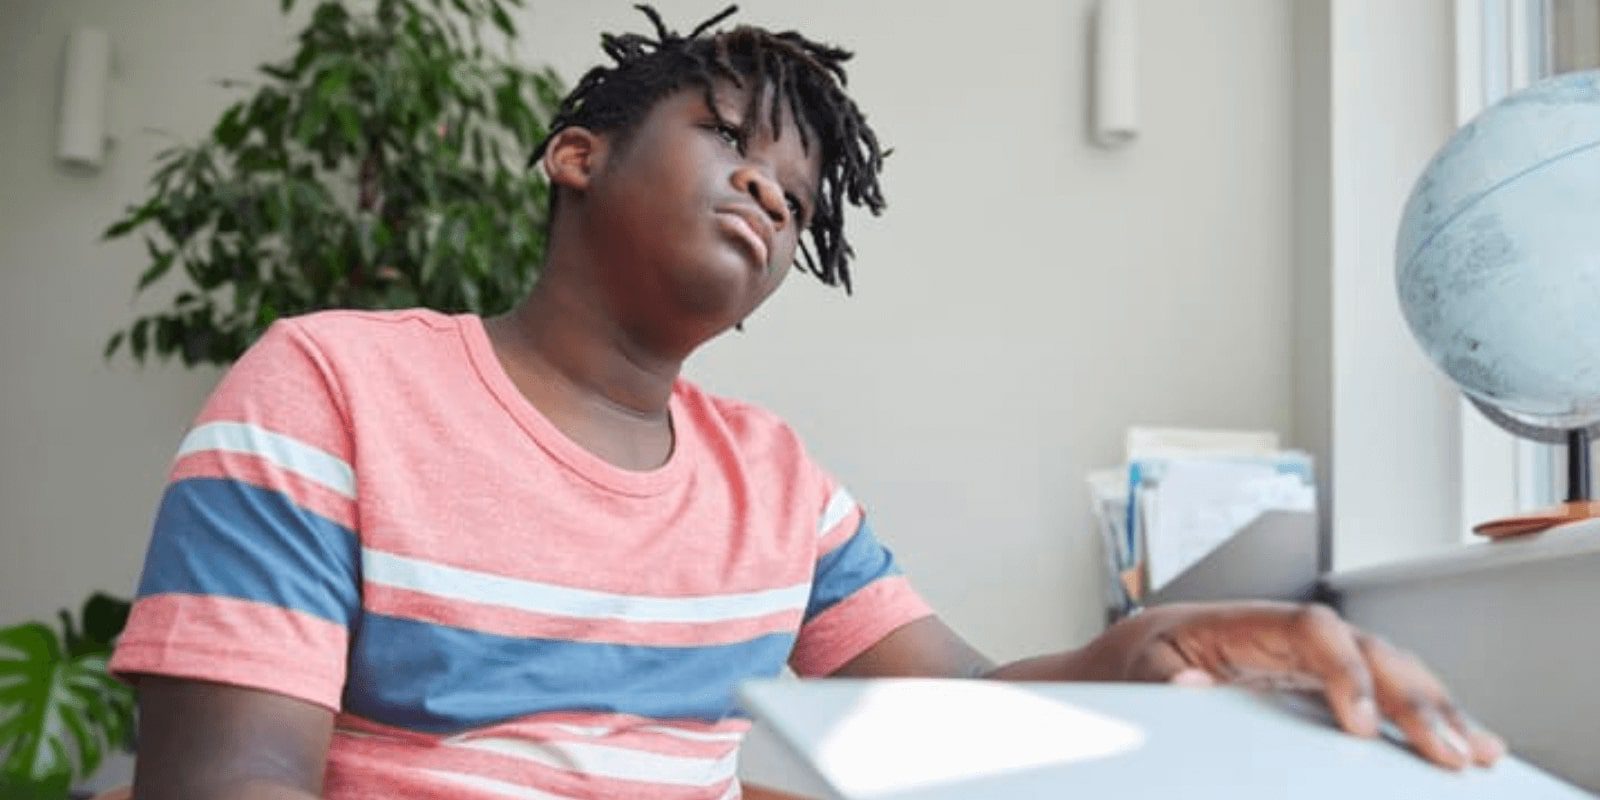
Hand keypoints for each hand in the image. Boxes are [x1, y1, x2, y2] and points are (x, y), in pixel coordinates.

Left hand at [1078, 601, 1504, 769]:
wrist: (1124, 664)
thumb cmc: (1132, 662)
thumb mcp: (1132, 667)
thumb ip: (1158, 678)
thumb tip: (1189, 688)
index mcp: (1245, 622)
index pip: (1312, 629)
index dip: (1345, 671)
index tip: (1363, 727)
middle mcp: (1287, 635)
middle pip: (1366, 650)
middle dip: (1413, 698)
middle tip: (1449, 752)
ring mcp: (1307, 659)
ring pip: (1386, 669)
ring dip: (1434, 707)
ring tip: (1476, 751)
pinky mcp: (1317, 687)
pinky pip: (1380, 694)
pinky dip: (1422, 716)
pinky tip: (1463, 742)